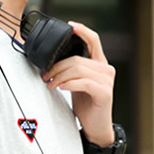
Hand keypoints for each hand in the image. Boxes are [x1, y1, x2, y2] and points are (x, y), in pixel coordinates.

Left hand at [41, 22, 115, 145]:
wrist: (95, 127)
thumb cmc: (86, 105)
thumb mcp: (77, 83)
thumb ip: (72, 70)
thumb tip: (51, 62)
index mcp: (99, 64)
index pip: (94, 40)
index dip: (82, 30)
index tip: (70, 25)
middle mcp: (106, 70)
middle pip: (77, 59)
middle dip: (57, 67)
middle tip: (45, 76)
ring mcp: (107, 81)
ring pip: (78, 69)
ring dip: (60, 76)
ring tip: (50, 84)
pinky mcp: (105, 92)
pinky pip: (84, 82)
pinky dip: (69, 84)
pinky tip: (62, 88)